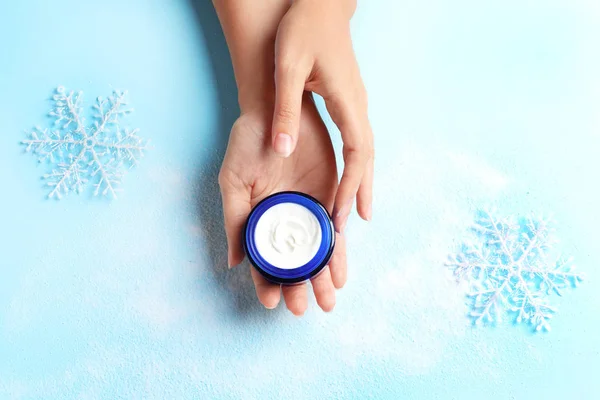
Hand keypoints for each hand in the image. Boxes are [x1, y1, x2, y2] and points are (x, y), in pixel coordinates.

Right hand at [219, 95, 346, 314]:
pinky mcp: (330, 194)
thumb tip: (234, 263)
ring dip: (321, 276)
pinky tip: (339, 270)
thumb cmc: (248, 143)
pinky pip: (336, 227)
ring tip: (327, 299)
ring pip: (317, 250)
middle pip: (293, 261)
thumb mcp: (234, 182)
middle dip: (298, 286)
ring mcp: (308, 208)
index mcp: (259, 218)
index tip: (273, 301)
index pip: (264, 258)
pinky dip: (338, 250)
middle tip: (301, 308)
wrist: (278, 109)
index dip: (267, 282)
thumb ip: (235, 220)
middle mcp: (285, 218)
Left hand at [271, 0, 373, 232]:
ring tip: (355, 210)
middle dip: (362, 191)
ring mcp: (356, 103)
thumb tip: (282, 149)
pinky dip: (356, 164)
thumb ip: (285, 108)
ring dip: (361, 181)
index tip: (342, 213)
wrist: (320, 4)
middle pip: (367, 158)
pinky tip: (348, 176)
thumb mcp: (288, 67)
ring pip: (365, 150)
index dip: (351, 186)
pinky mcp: (349, 100)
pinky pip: (357, 141)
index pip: (357, 153)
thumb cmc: (304, 29)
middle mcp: (358, 106)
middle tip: (356, 223)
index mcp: (347, 101)